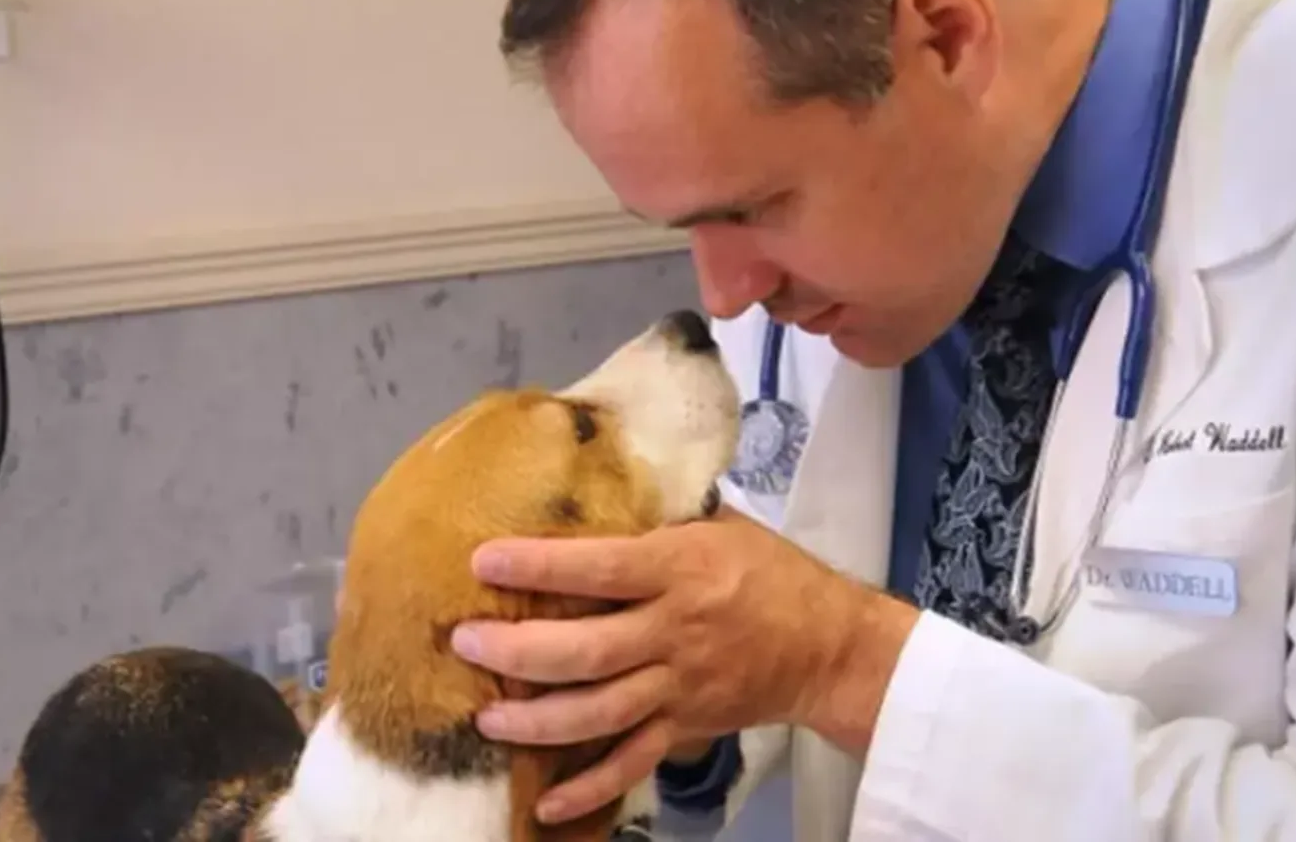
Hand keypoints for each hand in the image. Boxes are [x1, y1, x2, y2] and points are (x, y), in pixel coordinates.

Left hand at [450, 507, 914, 822]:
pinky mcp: (686, 727)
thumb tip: (593, 494)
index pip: (600, 567)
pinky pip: (631, 763)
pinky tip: (544, 800)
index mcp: (681, 569)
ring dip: (537, 721)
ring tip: (487, 717)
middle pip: (587, 650)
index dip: (538, 565)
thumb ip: (659, 522)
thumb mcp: (721, 527)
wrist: (829, 646)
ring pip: (599, 712)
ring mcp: (679, 686)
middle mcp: (675, 631)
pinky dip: (589, 787)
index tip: (484, 561)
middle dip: (518, 652)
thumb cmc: (771, 573)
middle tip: (465, 644)